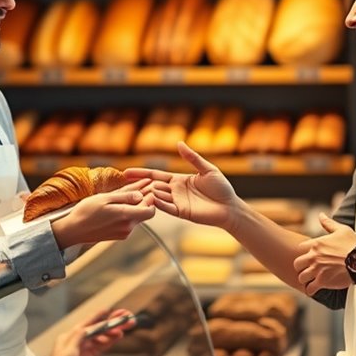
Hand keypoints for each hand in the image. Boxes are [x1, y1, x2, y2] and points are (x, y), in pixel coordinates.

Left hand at [44, 308, 134, 355]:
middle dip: (110, 325)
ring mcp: (83, 347)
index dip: (98, 316)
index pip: (88, 323)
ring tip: (122, 330)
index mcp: (71, 335)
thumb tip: (86, 328)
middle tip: (122, 320)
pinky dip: (108, 343)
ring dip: (112, 334)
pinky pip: (99, 348)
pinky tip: (116, 338)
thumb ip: (78, 338)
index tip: (108, 310)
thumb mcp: (67, 351)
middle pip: (97, 330)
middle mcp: (78, 339)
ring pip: (100, 338)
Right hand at [52, 179, 155, 247]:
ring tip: (128, 194)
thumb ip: (125, 196)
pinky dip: (127, 213)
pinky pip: (128, 222)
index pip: (151, 210)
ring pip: (136, 217)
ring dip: (134, 206)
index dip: (151, 199)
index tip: (146, 188)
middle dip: (143, 199)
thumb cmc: (86, 212)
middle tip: (141, 186)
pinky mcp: (118, 236)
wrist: (73, 230)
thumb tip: (141, 194)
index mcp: (126, 217)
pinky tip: (119, 205)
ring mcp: (123, 233)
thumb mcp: (105, 198)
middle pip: (144, 213)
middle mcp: (127, 228)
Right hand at [124, 142, 238, 229]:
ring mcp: (177, 203)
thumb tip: (179, 143)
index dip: (142, 173)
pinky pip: (167, 208)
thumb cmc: (221, 188)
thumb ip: (192, 158)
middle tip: (124, 183)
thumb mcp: (207, 169)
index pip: (156, 176)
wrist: (230, 207)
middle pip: (153, 186)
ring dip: (147, 194)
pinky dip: (159, 204)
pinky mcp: (182, 213)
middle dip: (140, 185)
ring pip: (158, 197)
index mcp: (178, 180)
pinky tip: (151, 198)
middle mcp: (175, 191)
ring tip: (134, 190)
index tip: (126, 172)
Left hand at [293, 213, 355, 295]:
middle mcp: (314, 256)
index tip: (309, 257)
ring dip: (305, 279)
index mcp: (316, 244)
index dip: (304, 253)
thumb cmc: (354, 245)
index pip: (300, 248)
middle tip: (307, 270)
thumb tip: (321, 215)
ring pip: (301, 277)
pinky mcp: (322, 281)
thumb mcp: (341, 230)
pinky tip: (313, 290)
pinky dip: (310, 290)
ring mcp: (317, 270)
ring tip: (310, 281)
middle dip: (301, 267)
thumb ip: (328, 223)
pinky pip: (309, 289)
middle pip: (297, 264)